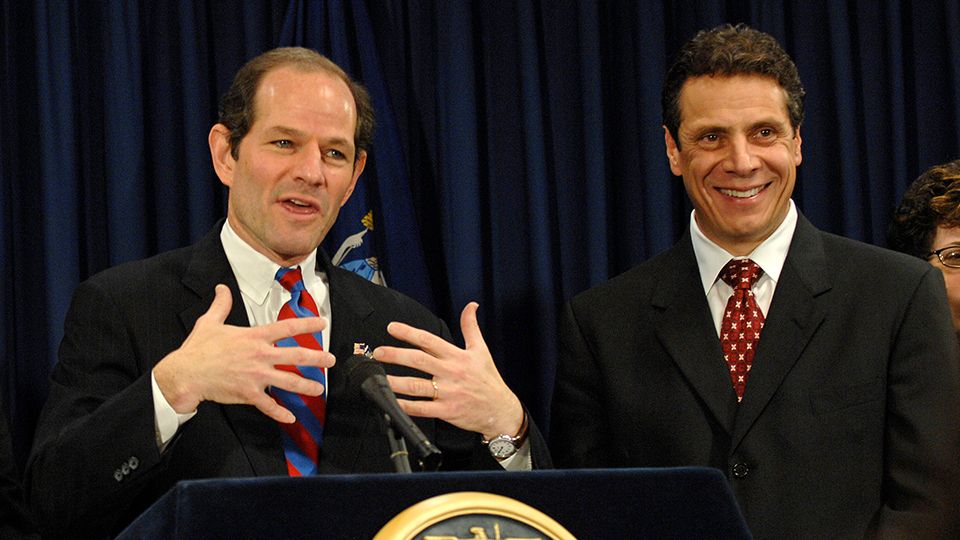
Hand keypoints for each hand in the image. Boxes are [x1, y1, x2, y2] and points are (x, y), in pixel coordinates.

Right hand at [153, 284, 334, 422]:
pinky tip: (290, 418)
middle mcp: (260, 355)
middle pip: (296, 356)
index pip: (287, 327)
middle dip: (317, 358)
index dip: (307, 324)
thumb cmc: (198, 349)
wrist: (185, 374)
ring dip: (306, 386)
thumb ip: (220, 304)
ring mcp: (256, 376)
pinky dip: (279, 413)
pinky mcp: (248, 393)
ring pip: (288, 381)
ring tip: (319, 389)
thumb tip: (221, 288)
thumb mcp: (209, 322)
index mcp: (254, 337)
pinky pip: (268, 405)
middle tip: (332, 360)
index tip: (322, 322)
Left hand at [373, 302, 523, 439]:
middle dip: (396, 355)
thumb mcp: (481, 350)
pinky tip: (393, 401)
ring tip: (379, 377)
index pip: (429, 340)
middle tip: (378, 352)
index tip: (392, 328)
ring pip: (416, 385)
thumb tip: (471, 305)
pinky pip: (422, 408)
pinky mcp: (446, 411)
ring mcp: (448, 393)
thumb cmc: (488, 380)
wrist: (500, 410)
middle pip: (419, 360)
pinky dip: (405, 405)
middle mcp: (451, 373)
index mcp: (457, 356)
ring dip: (395, 381)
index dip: (409, 333)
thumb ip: (471, 327)